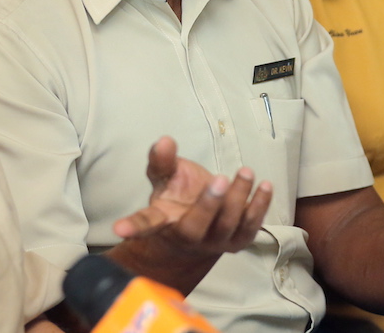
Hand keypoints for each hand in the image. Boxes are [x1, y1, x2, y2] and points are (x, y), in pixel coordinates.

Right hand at [107, 136, 271, 293]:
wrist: (199, 231)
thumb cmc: (178, 198)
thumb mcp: (166, 177)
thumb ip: (163, 160)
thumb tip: (165, 141)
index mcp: (164, 220)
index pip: (146, 223)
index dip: (133, 226)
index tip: (118, 229)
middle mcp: (187, 236)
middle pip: (195, 227)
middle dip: (209, 205)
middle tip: (220, 179)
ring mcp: (214, 242)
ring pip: (227, 226)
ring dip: (239, 199)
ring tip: (245, 171)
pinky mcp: (237, 242)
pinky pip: (251, 227)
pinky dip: (259, 206)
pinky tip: (265, 186)